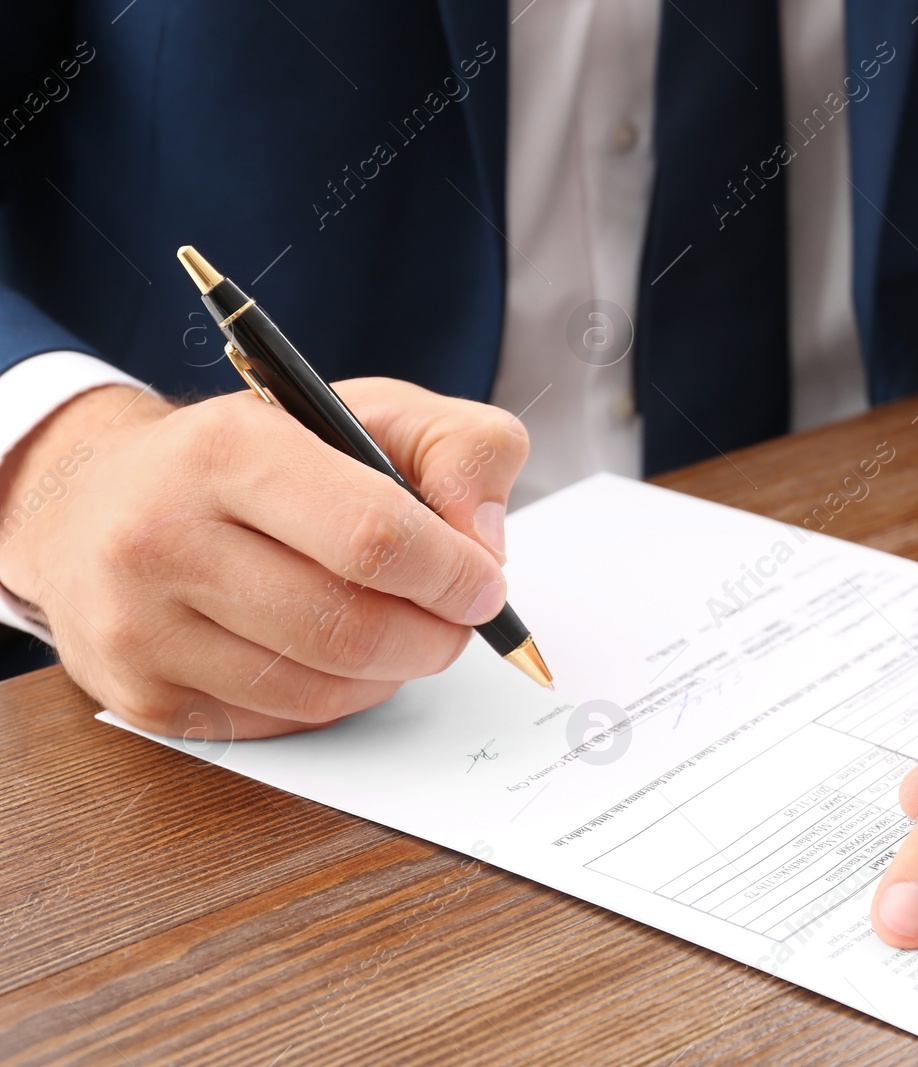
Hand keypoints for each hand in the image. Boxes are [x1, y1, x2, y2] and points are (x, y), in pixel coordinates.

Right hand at [0, 377, 528, 739]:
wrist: (96, 500)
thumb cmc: (258, 456)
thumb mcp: (368, 412)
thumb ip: (461, 447)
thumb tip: (484, 540)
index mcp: (227, 449)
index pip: (373, 536)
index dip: (453, 574)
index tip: (486, 585)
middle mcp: (162, 536)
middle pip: (351, 628)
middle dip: (435, 635)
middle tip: (458, 621)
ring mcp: (140, 625)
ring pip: (323, 689)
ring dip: (394, 672)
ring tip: (404, 634)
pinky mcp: (142, 696)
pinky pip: (282, 722)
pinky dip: (338, 699)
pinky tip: (338, 656)